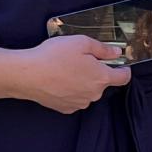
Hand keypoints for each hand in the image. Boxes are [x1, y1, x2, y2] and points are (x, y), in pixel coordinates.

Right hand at [13, 34, 131, 113]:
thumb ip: (103, 49)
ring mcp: (80, 103)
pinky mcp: (66, 108)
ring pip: (88, 91)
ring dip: (82, 82)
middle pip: (102, 83)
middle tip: (79, 60)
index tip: (119, 64)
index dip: (124, 69)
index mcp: (101, 77)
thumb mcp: (81, 42)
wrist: (28, 75)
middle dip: (96, 72)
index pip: (124, 77)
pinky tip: (59, 81)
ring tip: (66, 70)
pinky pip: (75, 98)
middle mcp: (94, 94)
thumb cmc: (54, 56)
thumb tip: (117, 53)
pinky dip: (71, 90)